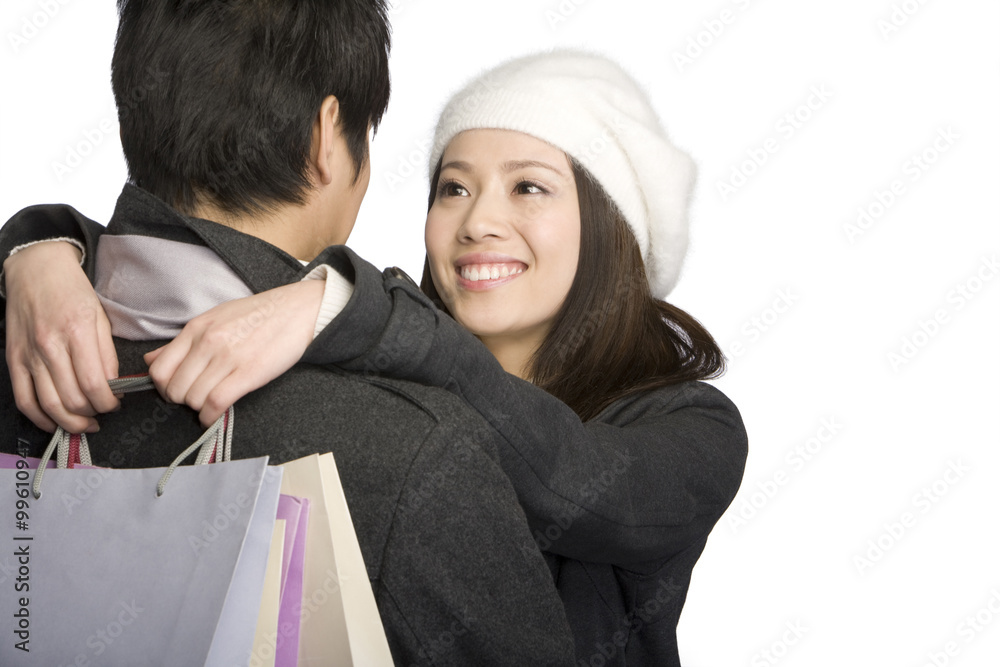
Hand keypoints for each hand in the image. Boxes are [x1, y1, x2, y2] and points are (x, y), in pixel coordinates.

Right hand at [4, 241, 119, 432]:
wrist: (35, 269)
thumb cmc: (71, 290)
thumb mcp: (100, 316)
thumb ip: (107, 353)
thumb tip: (114, 385)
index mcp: (77, 332)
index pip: (95, 384)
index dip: (108, 403)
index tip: (115, 404)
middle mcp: (50, 346)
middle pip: (73, 399)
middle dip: (93, 413)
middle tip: (102, 413)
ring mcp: (29, 355)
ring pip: (49, 404)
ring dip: (70, 422)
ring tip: (84, 423)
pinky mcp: (14, 360)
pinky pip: (24, 399)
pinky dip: (40, 418)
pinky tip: (54, 422)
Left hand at [144, 279, 323, 425]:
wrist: (297, 310)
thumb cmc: (258, 315)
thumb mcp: (215, 319)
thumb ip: (182, 341)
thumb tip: (151, 360)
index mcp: (196, 328)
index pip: (159, 368)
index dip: (163, 387)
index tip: (176, 390)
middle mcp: (207, 342)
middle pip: (174, 388)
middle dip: (181, 401)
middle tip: (195, 399)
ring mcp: (227, 357)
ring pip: (193, 398)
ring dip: (198, 408)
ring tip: (210, 404)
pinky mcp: (248, 373)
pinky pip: (215, 403)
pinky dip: (210, 417)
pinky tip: (213, 416)